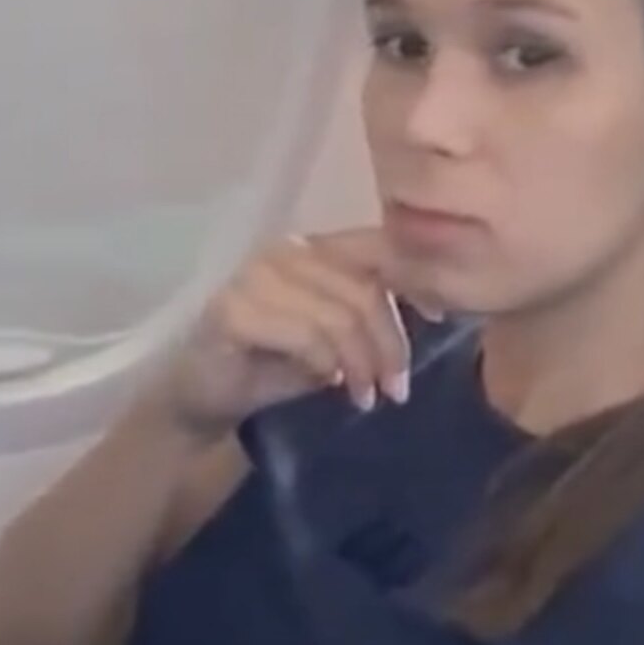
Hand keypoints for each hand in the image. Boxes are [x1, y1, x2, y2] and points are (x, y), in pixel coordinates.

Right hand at [159, 228, 435, 437]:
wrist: (202, 397)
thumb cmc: (272, 365)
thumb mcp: (334, 339)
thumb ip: (370, 316)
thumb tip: (432, 311)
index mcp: (313, 247)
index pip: (378, 249)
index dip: (416, 283)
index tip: (441, 321)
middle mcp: (284, 250)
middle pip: (364, 290)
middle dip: (390, 345)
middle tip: (397, 390)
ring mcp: (254, 275)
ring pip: (339, 315)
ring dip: (362, 363)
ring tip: (366, 397)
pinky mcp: (232, 310)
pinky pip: (305, 334)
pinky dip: (326, 364)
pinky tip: (329, 386)